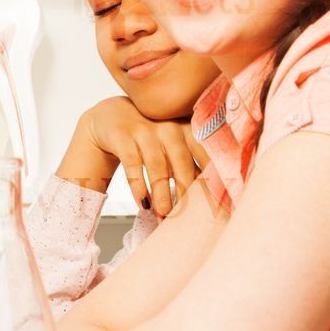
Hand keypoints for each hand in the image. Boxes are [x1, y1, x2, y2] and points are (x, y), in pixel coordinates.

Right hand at [60, 97, 210, 217]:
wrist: (111, 115)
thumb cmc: (148, 137)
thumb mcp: (170, 145)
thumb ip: (189, 164)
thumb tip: (211, 195)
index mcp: (187, 129)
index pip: (205, 156)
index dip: (211, 178)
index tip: (218, 201)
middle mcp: (168, 127)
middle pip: (182, 162)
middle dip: (184, 192)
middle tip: (186, 215)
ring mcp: (144, 131)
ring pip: (157, 166)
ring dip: (161, 193)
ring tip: (163, 214)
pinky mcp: (122, 136)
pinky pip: (132, 164)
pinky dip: (138, 185)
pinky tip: (142, 202)